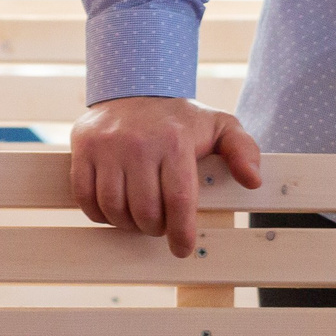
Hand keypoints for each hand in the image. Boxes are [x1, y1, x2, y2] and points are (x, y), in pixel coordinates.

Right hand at [68, 96, 262, 256]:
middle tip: (159, 226)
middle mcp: (139, 144)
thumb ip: (243, 150)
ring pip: (113, 207)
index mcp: (174, 142)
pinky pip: (85, 196)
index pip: (178, 201)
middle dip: (154, 228)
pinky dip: (98, 213)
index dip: (180, 233)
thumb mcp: (220, 125)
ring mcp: (107, 147)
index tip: (181, 249)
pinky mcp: (83, 148)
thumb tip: (252, 180)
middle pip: (144, 210)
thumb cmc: (179, 117)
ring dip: (126, 223)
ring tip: (137, 218)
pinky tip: (112, 210)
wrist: (133, 86)